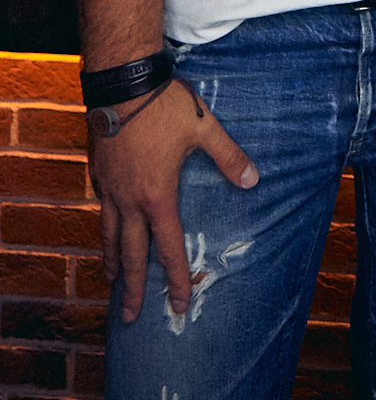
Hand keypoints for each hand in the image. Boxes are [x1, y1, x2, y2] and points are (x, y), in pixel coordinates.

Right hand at [89, 77, 258, 322]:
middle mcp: (129, 200)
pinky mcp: (97, 172)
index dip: (175, 279)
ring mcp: (109, 188)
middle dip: (133, 288)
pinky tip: (107, 227)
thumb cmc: (164, 107)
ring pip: (108, 234)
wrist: (121, 83)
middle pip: (130, 254)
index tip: (179, 304)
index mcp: (157, 197)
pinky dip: (104, 225)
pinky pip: (100, 208)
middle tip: (129, 316)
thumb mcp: (204, 130)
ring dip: (112, 261)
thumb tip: (253, 180)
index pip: (167, 249)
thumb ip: (229, 158)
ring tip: (113, 280)